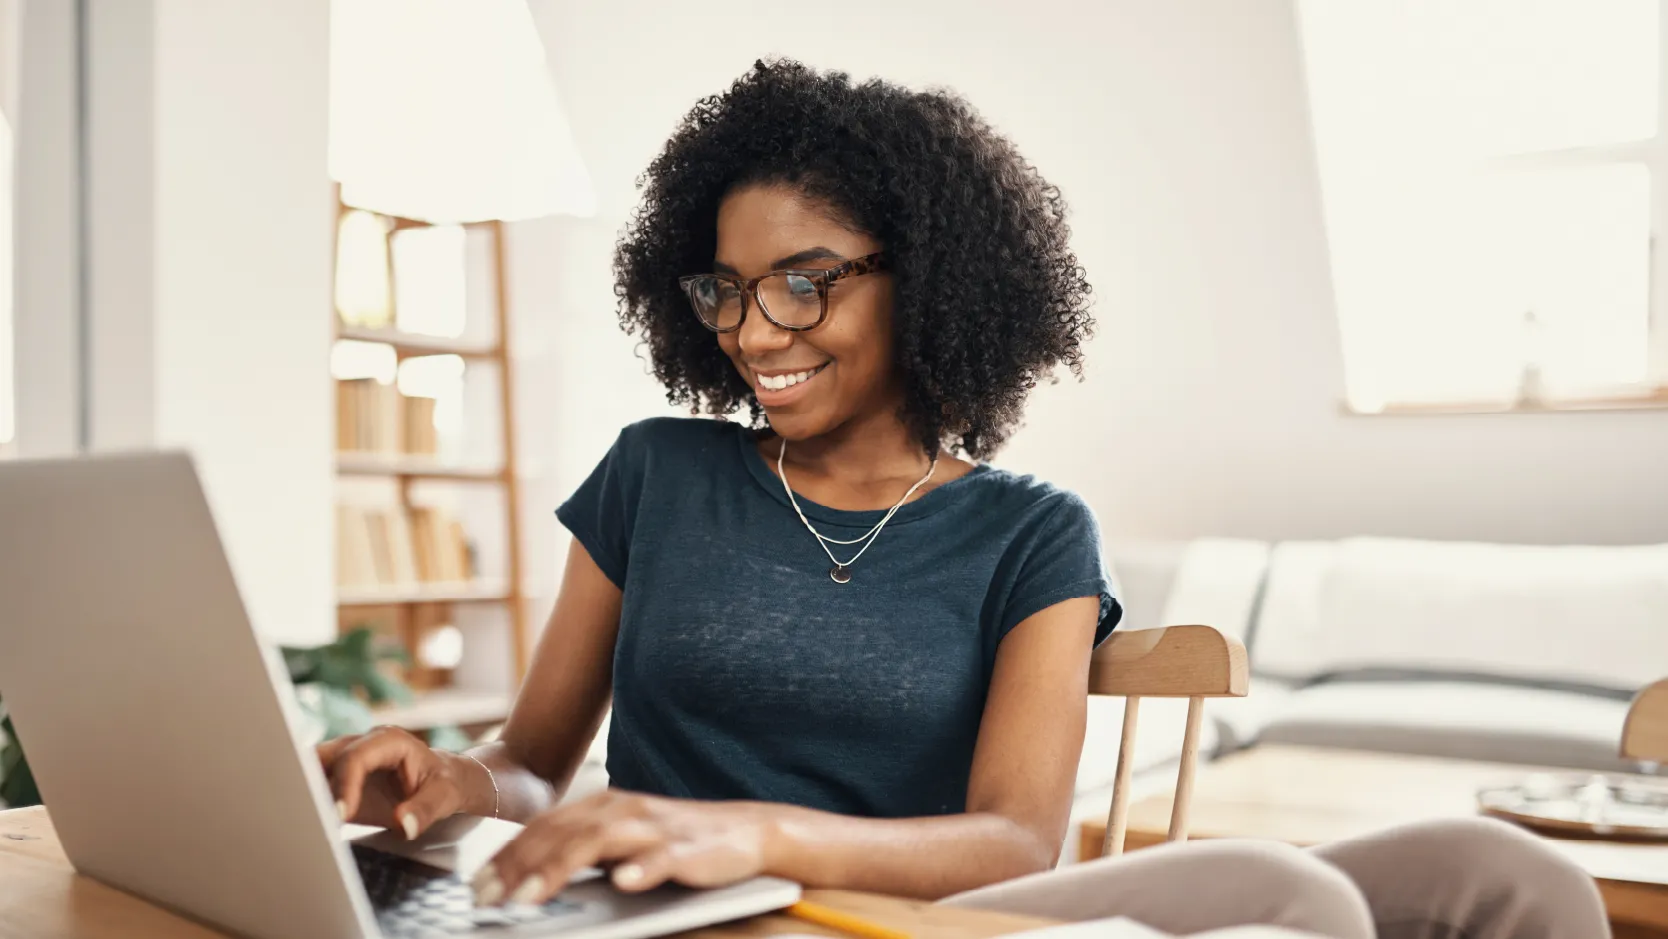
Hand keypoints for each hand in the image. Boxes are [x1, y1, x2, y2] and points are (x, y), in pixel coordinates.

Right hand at [316, 725, 476, 839]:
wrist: (443, 780)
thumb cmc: (445, 783)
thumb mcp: (444, 796)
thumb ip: (425, 810)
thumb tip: (405, 825)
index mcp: (388, 740)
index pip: (356, 758)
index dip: (345, 784)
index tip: (341, 814)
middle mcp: (362, 743)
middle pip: (323, 756)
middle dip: (309, 782)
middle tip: (302, 813)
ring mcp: (347, 758)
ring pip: (311, 768)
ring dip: (303, 791)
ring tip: (296, 818)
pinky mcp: (339, 777)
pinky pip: (314, 785)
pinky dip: (306, 800)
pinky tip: (302, 822)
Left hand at [471, 791, 776, 906]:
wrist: (747, 830)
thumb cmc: (677, 841)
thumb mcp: (623, 842)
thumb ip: (583, 852)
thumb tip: (527, 879)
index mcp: (603, 807)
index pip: (544, 828)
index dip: (507, 855)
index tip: (476, 886)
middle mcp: (623, 810)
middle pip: (561, 834)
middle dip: (519, 866)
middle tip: (487, 897)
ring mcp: (655, 828)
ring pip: (599, 843)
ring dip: (560, 868)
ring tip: (529, 897)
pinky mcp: (688, 849)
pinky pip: (661, 857)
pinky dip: (642, 869)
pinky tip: (625, 882)